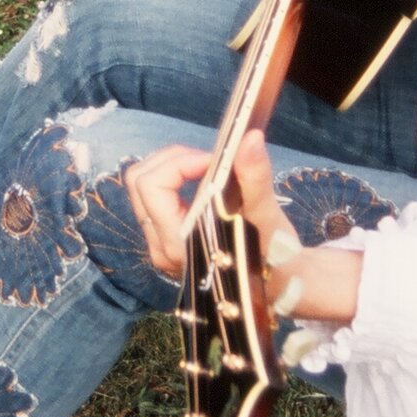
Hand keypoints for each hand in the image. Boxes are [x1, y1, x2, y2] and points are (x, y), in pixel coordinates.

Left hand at [123, 131, 277, 280]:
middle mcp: (160, 246)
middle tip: (209, 160)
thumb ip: (255, 178)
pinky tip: (201, 179)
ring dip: (171, 166)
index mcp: (178, 245)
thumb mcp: (267, 217)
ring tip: (206, 167)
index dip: (180, 163)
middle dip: (174, 160)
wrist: (277, 278)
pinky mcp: (163, 237)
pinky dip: (173, 177)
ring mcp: (158, 242)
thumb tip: (249, 138)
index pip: (152, 187)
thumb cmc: (272, 253)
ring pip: (141, 186)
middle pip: (139, 181)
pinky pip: (152, 196)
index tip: (213, 160)